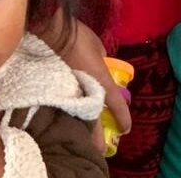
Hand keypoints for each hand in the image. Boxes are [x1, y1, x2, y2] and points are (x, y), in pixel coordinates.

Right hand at [51, 17, 131, 151]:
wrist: (54, 32)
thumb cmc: (79, 36)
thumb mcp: (98, 46)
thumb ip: (101, 59)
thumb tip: (101, 63)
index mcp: (100, 80)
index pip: (115, 103)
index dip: (122, 117)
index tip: (125, 129)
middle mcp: (86, 91)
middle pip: (93, 122)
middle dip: (97, 138)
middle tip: (101, 149)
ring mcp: (70, 92)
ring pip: (78, 118)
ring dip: (82, 129)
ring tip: (84, 139)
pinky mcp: (56, 90)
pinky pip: (66, 108)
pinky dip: (69, 116)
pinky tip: (68, 121)